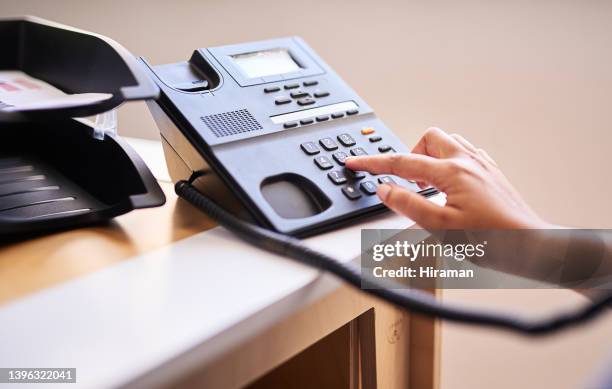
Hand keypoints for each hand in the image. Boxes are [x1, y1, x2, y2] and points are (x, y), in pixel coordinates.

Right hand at [345, 127, 550, 228]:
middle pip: (428, 139)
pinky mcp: (493, 174)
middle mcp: (467, 162)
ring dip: (430, 157)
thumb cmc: (493, 241)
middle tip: (404, 180)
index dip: (373, 163)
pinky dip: (448, 162)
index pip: (401, 162)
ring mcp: (482, 165)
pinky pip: (465, 153)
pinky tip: (449, 184)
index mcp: (452, 172)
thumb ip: (408, 205)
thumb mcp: (441, 227)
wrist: (534, 246)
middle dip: (410, 155)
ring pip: (448, 142)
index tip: (355, 161)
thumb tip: (385, 190)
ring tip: (425, 185)